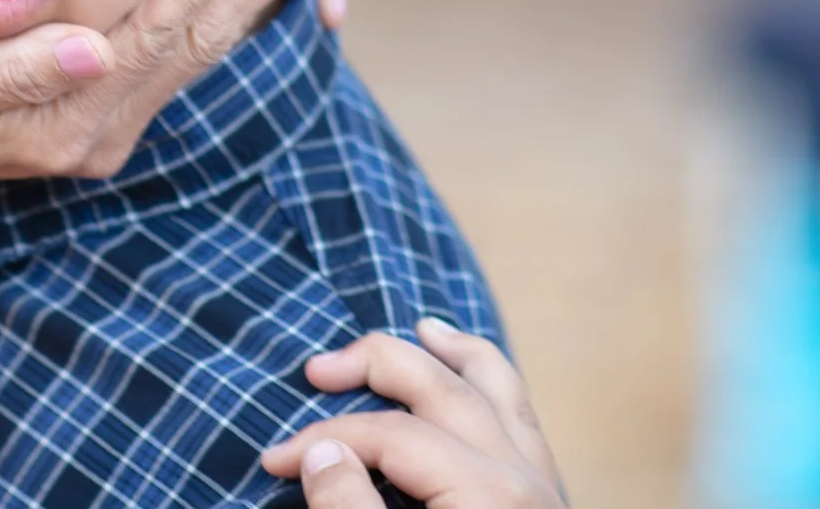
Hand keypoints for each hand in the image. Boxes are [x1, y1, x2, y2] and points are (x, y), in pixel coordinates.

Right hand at [261, 318, 565, 507]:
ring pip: (501, 390)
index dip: (323, 438)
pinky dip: (493, 384)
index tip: (270, 462)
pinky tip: (471, 378)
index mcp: (487, 497)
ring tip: (422, 327)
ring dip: (455, 353)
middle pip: (443, 388)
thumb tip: (322, 450)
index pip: (390, 434)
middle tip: (317, 368)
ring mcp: (545, 491)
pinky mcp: (548, 506)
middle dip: (377, 364)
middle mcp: (525, 481)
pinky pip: (524, 419)